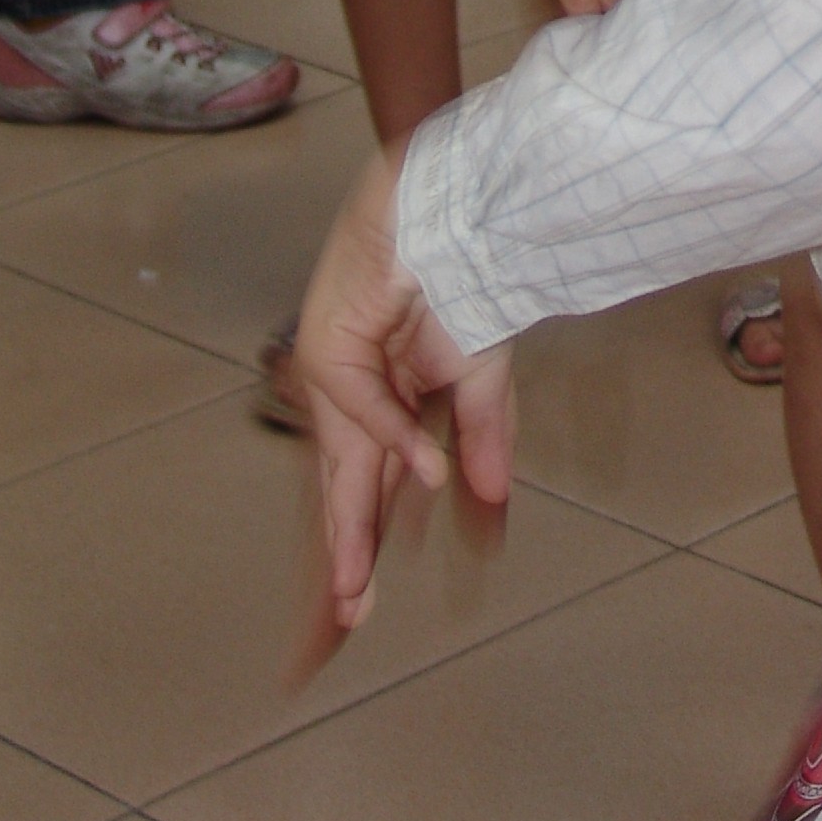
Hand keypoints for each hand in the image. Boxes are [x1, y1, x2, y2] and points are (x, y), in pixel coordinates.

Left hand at [295, 146, 513, 655]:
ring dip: (351, 527)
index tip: (358, 606)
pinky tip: (425, 472)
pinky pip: (367, 405)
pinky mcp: (329, 348)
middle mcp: (353, 402)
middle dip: (348, 555)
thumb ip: (484, 435)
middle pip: (347, 490)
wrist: (444, 203)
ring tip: (355, 588)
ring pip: (343, 466)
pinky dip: (397, 438)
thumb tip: (492, 501)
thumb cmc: (459, 274)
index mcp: (385, 409)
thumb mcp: (480, 370)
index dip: (366, 544)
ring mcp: (335, 379)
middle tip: (348, 617)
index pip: (372, 490)